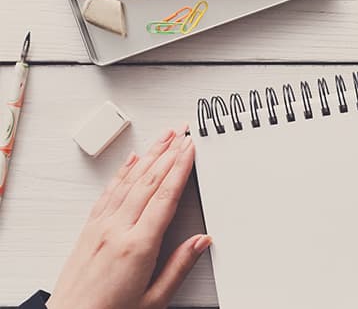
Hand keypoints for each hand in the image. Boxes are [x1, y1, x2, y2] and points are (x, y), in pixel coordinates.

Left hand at [47, 127, 209, 308]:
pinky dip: (123, 173)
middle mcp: (117, 230)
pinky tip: (132, 161)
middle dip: (168, 152)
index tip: (190, 148)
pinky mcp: (89, 230)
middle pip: (149, 181)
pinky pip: (109, 193)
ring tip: (163, 137)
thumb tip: (202, 241)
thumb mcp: (155, 298)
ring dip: (149, 156)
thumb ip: (180, 266)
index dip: (180, 168)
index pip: (165, 196)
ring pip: (129, 182)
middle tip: (182, 131)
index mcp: (138, 245)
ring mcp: (100, 227)